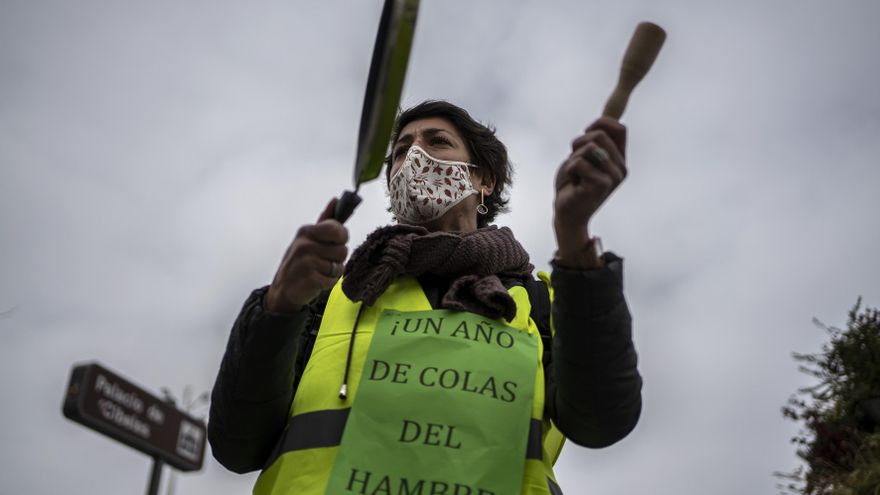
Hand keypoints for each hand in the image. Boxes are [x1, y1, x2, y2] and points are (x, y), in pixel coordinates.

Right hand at [265, 198, 348, 313]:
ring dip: (333, 272)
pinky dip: (328, 283)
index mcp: (306, 232)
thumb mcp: (309, 238)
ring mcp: (307, 262)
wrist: (283, 289)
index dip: (341, 238)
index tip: (334, 242)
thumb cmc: (300, 261)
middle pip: (343, 250)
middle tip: (323, 261)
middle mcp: (305, 245)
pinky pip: (333, 280)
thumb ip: (325, 220)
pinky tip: (316, 281)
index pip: (337, 229)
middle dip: (338, 258)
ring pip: (339, 266)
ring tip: (318, 271)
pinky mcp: (310, 279)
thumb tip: (336, 200)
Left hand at [553, 117, 626, 265]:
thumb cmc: (573, 184)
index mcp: (619, 159)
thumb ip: (595, 139)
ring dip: (573, 159)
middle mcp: (621, 168)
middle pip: (600, 135)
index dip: (600, 123)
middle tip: (575, 162)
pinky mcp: (601, 185)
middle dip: (579, 144)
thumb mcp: (583, 156)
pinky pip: (578, 163)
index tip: (586, 132)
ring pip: (589, 148)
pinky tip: (574, 184)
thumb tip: (607, 114)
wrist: (567, 213)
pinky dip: (570, 171)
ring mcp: (613, 177)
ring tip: (576, 175)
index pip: (619, 128)